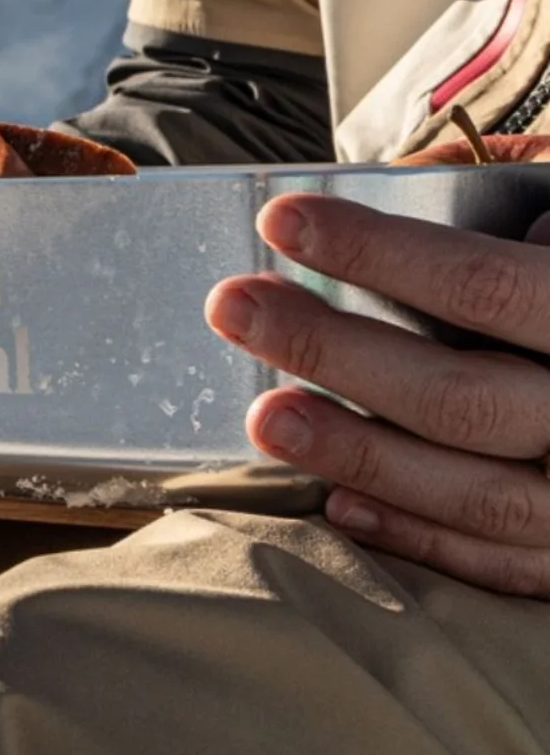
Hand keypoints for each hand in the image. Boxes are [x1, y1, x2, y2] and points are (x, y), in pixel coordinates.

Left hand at [205, 196, 549, 595]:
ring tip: (264, 413)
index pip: (490, 287)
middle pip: (464, 397)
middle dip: (336, 350)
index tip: (283, 220)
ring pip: (475, 495)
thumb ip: (535, 207)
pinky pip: (503, 565)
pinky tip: (338, 500)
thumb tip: (416, 188)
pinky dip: (417, 536)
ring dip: (358, 453)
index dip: (381, 253)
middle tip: (234, 305)